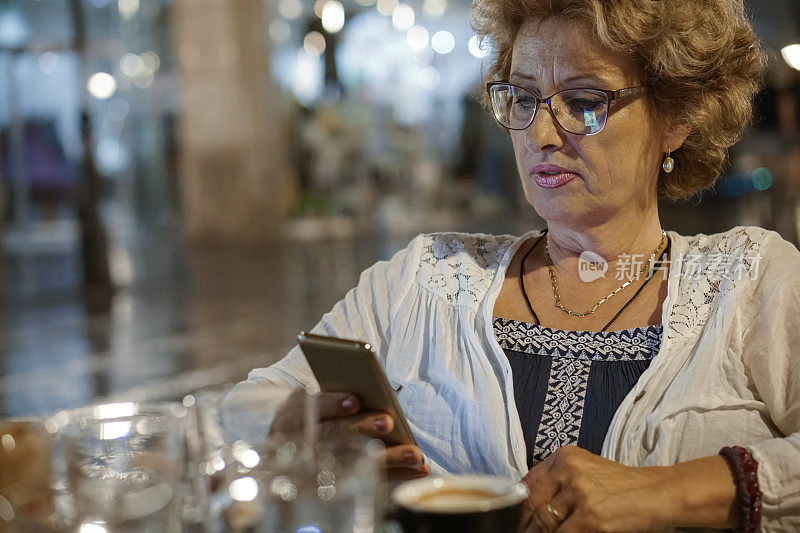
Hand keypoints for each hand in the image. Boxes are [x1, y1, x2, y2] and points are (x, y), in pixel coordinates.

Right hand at [271, 389, 428, 481]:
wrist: (293, 456)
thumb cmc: (315, 418)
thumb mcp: (314, 404)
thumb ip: (334, 398)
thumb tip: (365, 394)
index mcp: (292, 414)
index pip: (308, 408)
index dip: (330, 404)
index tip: (353, 401)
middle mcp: (298, 443)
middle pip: (331, 436)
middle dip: (360, 428)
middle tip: (387, 422)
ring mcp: (315, 470)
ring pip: (353, 464)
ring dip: (386, 458)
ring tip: (414, 453)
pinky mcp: (335, 489)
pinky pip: (368, 482)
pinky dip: (395, 476)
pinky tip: (418, 470)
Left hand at [520, 446, 670, 532]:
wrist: (657, 493)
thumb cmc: (621, 485)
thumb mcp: (585, 470)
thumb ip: (557, 480)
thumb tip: (526, 502)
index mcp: (564, 457)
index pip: (527, 484)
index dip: (516, 506)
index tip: (513, 518)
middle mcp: (570, 471)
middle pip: (533, 505)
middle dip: (526, 524)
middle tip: (522, 531)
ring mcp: (581, 495)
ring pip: (545, 523)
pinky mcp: (592, 518)